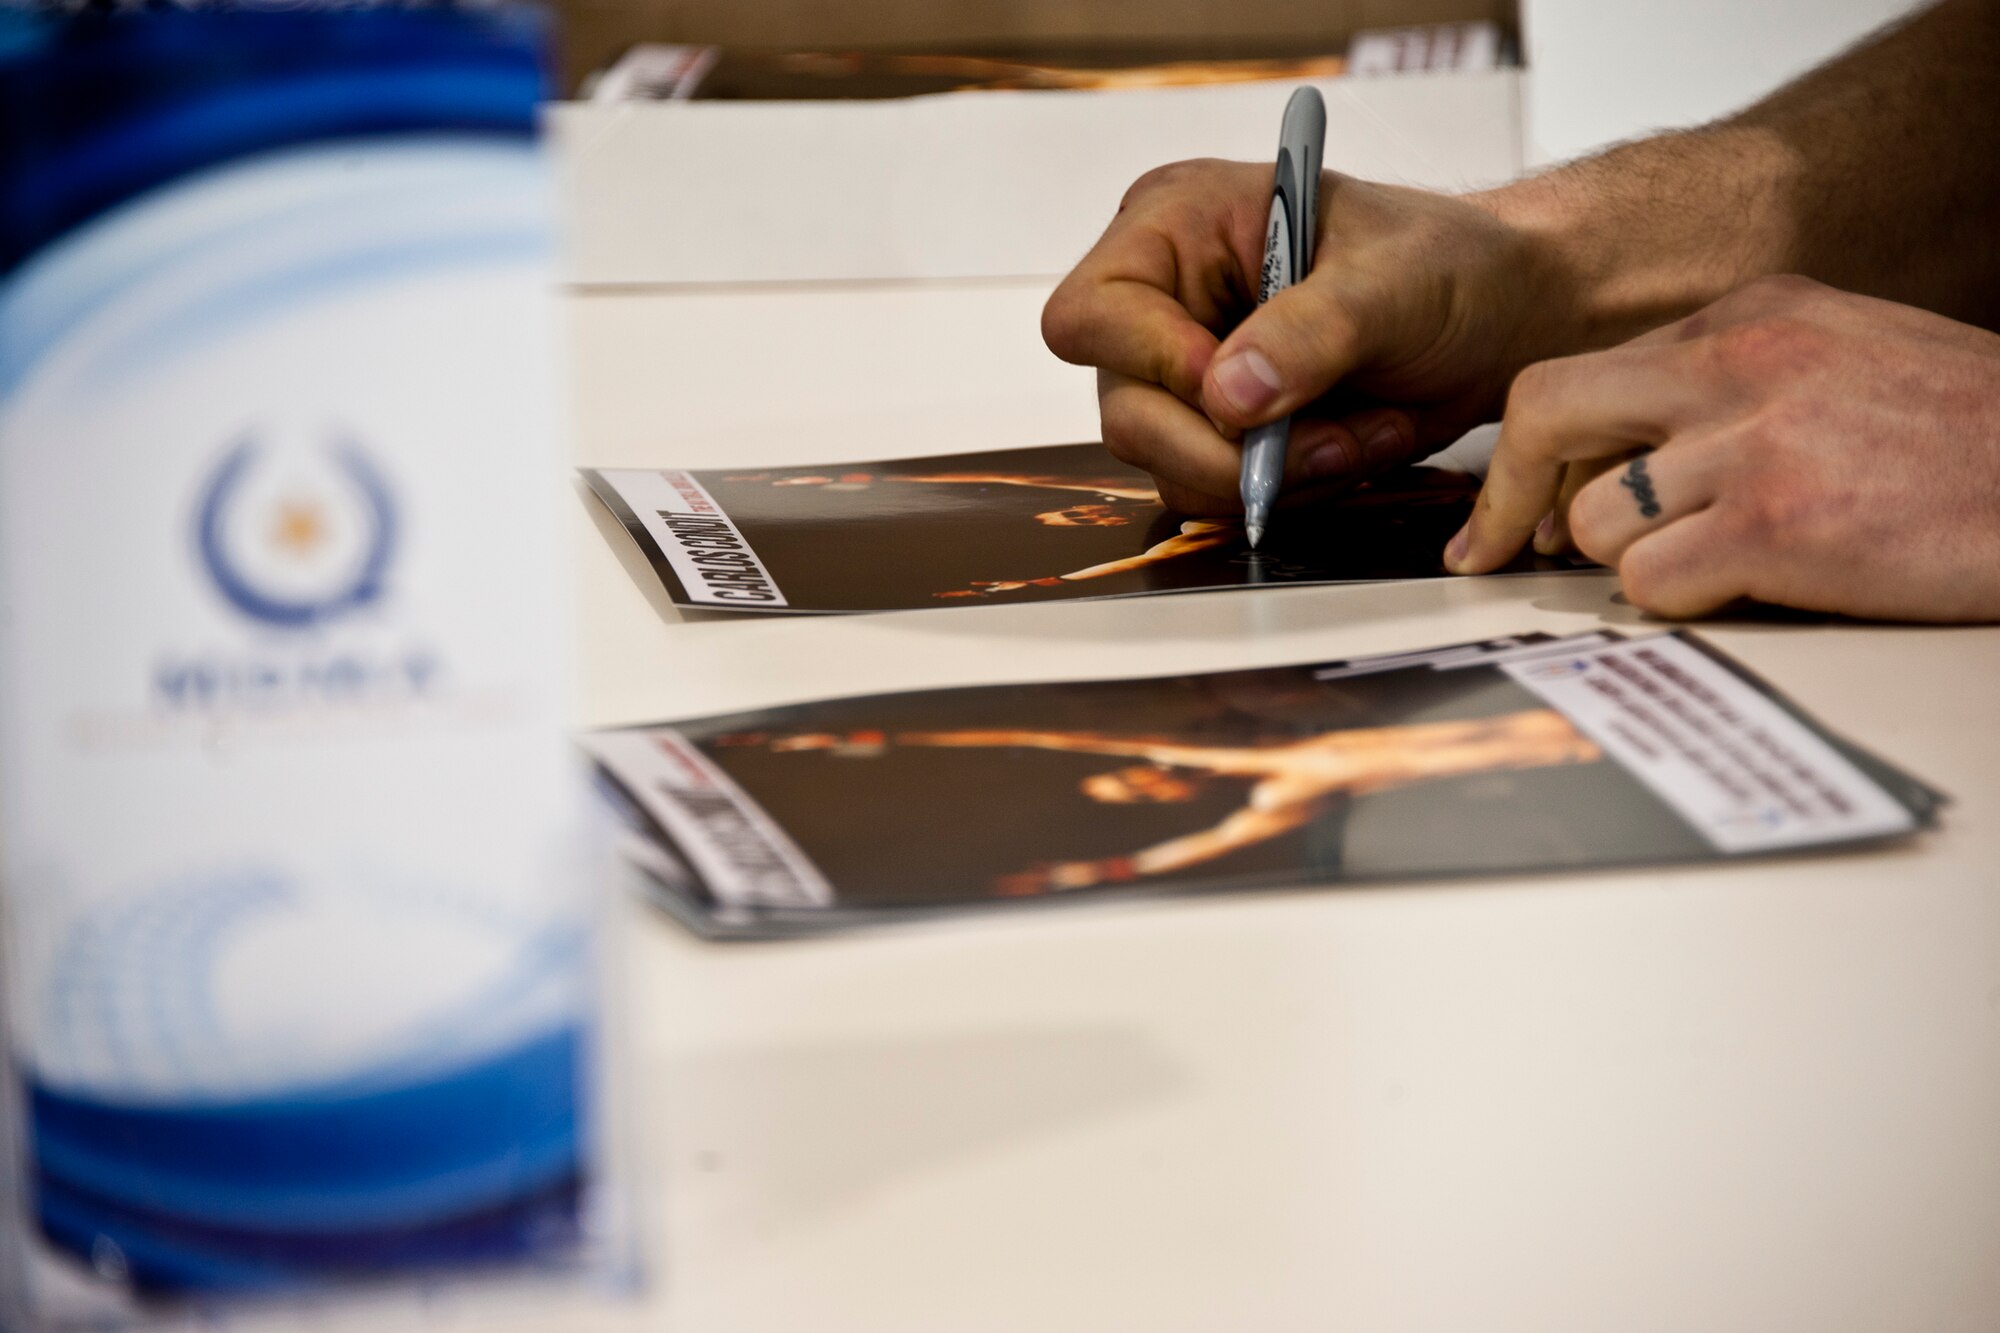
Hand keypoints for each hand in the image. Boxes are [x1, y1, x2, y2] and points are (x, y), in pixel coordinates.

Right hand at [1040, 159, 1580, 513]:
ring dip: (1271, 475)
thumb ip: (1310, 332)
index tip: (1242, 391)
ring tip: (1361, 436)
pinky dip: (1287, 490)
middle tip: (1329, 440)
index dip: (1153, 364)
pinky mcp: (1220, 431)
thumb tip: (1227, 395)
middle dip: (1233, 447)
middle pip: (1126, 412)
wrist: (1501, 318)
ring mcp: (1185, 373)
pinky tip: (1350, 447)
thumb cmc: (1449, 265)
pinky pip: (1215, 493)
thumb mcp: (1392, 282)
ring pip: (1168, 466)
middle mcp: (1163, 300)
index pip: (1092, 314)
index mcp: (1175, 225)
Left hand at [1445, 275, 1999, 621]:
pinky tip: (1749, 586)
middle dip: (1515, 493)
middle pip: (1546, 413)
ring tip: (1717, 558)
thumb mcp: (1845, 359)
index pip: (1583, 375)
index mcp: (1754, 315)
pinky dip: (1682, 600)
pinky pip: (1648, 583)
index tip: (1513, 508)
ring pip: (1593, 521)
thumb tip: (1619, 459)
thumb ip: (1730, 387)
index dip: (1537, 452)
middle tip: (1505, 550)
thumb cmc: (1965, 438)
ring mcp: (1751, 445)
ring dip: (1632, 559)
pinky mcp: (1772, 528)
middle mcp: (1738, 363)